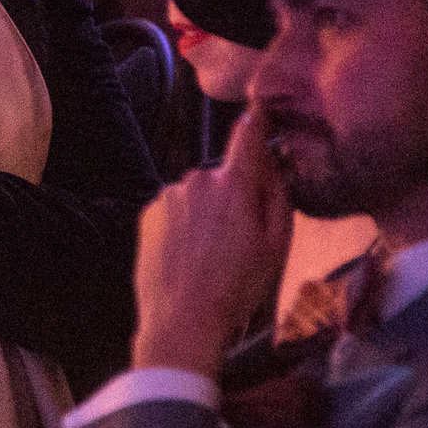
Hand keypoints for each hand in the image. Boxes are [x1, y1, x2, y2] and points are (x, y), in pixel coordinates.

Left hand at [129, 107, 293, 375]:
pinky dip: (184, 226)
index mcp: (234, 185)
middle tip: (240, 240)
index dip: (257, 120)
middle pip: (224, 176)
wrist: (182, 321)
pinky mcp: (148, 214)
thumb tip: (276, 165)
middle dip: (234, 196)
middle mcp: (197, 180)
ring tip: (211, 256)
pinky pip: (175, 210)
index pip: (248, 137)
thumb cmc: (236, 289)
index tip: (259, 107)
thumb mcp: (277, 245)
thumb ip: (279, 196)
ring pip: (198, 195)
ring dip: (207, 214)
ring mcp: (169, 196)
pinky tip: (189, 257)